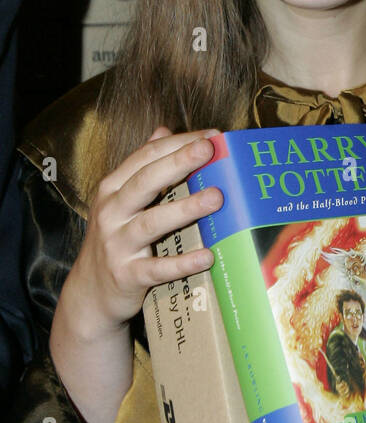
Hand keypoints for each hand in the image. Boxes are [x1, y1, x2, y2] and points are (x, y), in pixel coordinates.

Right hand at [59, 126, 222, 338]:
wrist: (90, 292)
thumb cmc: (114, 238)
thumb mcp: (120, 199)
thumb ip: (142, 166)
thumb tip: (163, 130)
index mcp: (112, 189)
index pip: (145, 157)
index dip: (177, 143)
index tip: (211, 135)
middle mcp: (111, 212)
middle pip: (145, 182)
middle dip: (178, 163)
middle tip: (209, 150)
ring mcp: (117, 244)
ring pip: (152, 223)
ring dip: (186, 209)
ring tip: (217, 197)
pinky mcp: (126, 275)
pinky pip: (157, 268)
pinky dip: (182, 263)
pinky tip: (207, 256)